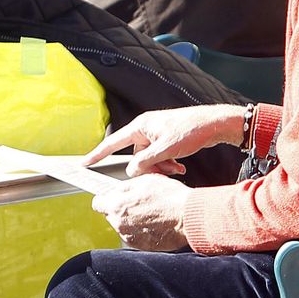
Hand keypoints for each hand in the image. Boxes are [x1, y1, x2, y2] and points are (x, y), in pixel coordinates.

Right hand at [85, 105, 244, 176]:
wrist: (214, 124)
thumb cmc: (191, 130)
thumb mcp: (166, 149)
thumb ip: (146, 161)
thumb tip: (132, 171)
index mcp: (141, 126)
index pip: (113, 142)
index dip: (98, 154)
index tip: (84, 163)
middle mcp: (146, 129)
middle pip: (135, 156)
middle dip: (148, 168)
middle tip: (163, 173)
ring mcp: (156, 134)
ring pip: (148, 159)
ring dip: (160, 168)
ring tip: (176, 169)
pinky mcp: (166, 140)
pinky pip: (159, 157)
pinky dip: (167, 165)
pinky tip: (179, 168)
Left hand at [93, 174, 190, 250]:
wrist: (188, 218)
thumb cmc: (170, 198)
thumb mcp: (144, 181)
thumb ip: (123, 187)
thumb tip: (114, 190)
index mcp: (117, 206)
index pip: (98, 203)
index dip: (105, 198)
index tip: (111, 197)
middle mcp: (120, 224)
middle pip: (111, 215)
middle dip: (121, 208)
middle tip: (139, 202)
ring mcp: (130, 237)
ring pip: (123, 226)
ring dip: (132, 220)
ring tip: (151, 212)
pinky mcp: (142, 246)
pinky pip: (135, 236)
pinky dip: (142, 230)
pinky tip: (155, 222)